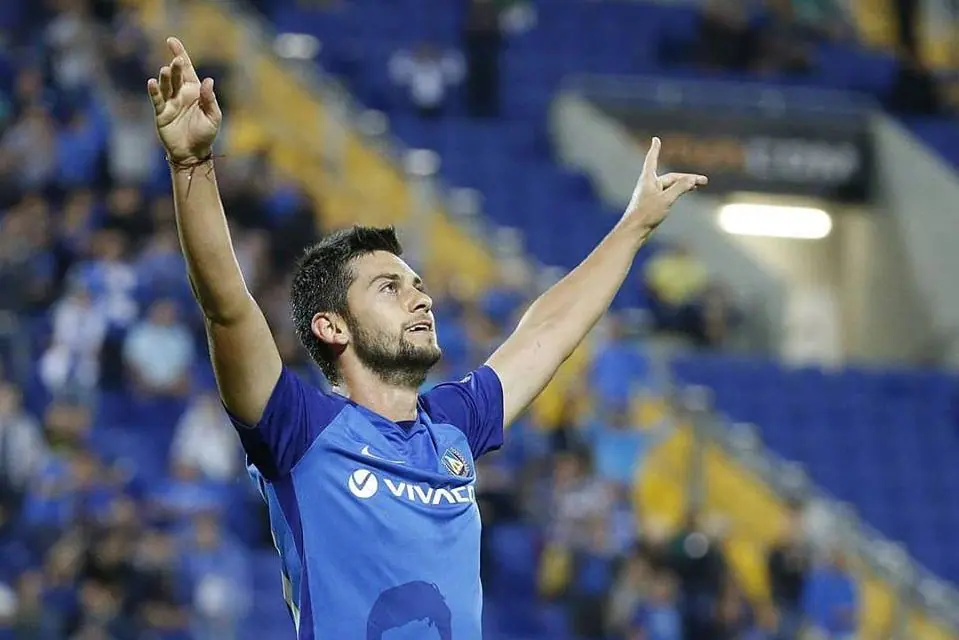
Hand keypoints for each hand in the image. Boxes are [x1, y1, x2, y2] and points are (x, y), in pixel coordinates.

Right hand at [147, 37, 221, 163]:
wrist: (193, 153)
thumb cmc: (205, 134)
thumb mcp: (213, 117)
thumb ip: (210, 99)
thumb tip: (208, 81)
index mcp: (194, 91)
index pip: (187, 69)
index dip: (180, 54)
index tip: (172, 40)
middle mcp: (180, 94)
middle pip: (177, 76)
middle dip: (176, 67)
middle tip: (176, 61)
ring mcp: (170, 103)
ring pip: (166, 86)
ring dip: (166, 78)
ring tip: (166, 70)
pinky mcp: (161, 113)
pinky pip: (157, 100)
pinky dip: (154, 91)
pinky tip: (152, 82)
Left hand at [625, 137, 706, 232]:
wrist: (634, 231)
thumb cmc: (646, 214)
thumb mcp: (666, 199)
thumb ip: (680, 188)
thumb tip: (692, 179)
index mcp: (648, 179)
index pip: (652, 159)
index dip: (655, 149)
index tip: (655, 139)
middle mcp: (649, 184)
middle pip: (671, 177)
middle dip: (688, 179)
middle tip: (704, 181)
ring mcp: (650, 194)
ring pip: (670, 186)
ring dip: (684, 185)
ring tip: (698, 186)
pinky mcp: (652, 203)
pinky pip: (667, 194)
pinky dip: (677, 192)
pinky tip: (685, 193)